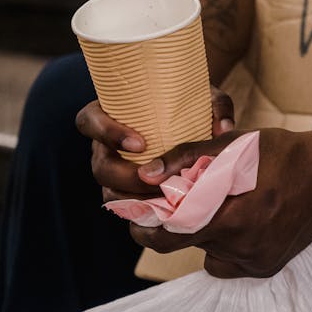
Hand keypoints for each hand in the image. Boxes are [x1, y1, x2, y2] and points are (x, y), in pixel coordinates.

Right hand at [75, 85, 235, 199]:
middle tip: (155, 180)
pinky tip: (168, 212)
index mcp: (111, 114)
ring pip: (109, 192)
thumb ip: (215, 106)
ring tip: (163, 198)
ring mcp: (116, 172)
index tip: (140, 143)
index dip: (107, 133)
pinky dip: (145, 212)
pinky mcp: (130, 193)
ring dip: (134, 199)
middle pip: (100, 166)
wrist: (196, 129)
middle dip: (125, 177)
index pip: (89, 121)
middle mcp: (107, 146)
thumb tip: (222, 128)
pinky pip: (127, 208)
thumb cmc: (191, 106)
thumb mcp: (204, 99)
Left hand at [128, 128, 311, 278]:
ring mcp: (256, 262)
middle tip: (177, 204)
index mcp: (232, 218)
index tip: (139, 217)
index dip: (147, 228)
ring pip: (208, 252)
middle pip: (188, 243)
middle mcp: (244, 249)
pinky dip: (225, 244)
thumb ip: (185, 160)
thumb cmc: (280, 154)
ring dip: (205, 233)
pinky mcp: (266, 268)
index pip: (170, 236)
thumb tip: (145, 176)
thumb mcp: (232, 146)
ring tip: (224, 204)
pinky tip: (242, 220)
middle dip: (177, 225)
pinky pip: (228, 262)